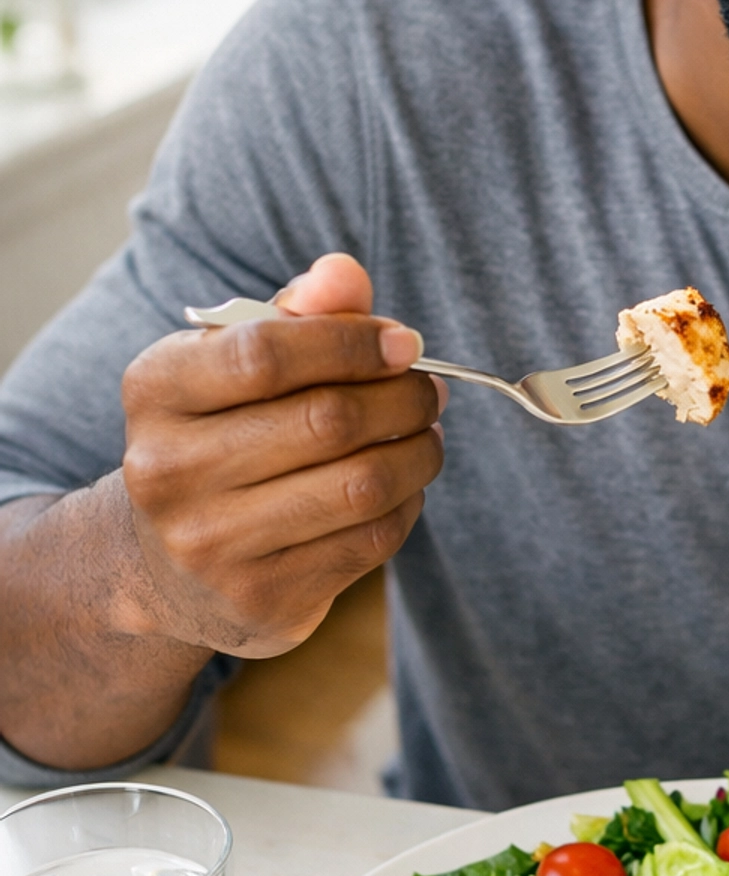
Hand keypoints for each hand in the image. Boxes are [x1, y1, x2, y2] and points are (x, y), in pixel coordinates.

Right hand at [118, 253, 444, 655]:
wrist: (162, 565)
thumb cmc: (219, 435)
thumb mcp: (233, 364)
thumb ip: (295, 313)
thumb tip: (345, 275)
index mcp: (155, 391)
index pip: (267, 352)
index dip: (352, 341)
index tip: (404, 342)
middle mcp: (169, 472)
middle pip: (327, 421)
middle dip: (401, 398)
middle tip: (427, 390)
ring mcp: (211, 546)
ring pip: (359, 486)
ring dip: (417, 453)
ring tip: (425, 434)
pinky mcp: (261, 600)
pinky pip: (369, 541)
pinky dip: (405, 505)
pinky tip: (401, 485)